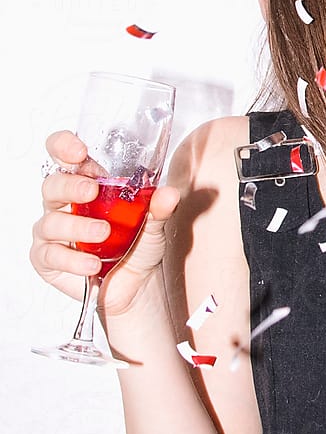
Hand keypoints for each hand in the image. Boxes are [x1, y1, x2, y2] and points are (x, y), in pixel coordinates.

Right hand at [31, 129, 181, 318]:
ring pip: (51, 222)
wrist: (137, 286)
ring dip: (77, 226)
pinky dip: (73, 260)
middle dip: (70, 185)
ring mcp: (53, 232)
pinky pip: (51, 255)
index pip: (62, 156)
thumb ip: (158, 207)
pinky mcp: (47, 259)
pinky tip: (92, 264)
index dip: (63, 146)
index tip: (78, 150)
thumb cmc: (137, 246)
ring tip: (103, 233)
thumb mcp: (153, 224)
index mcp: (85, 184)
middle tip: (91, 190)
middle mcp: (64, 204)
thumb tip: (169, 193)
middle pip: (51, 185)